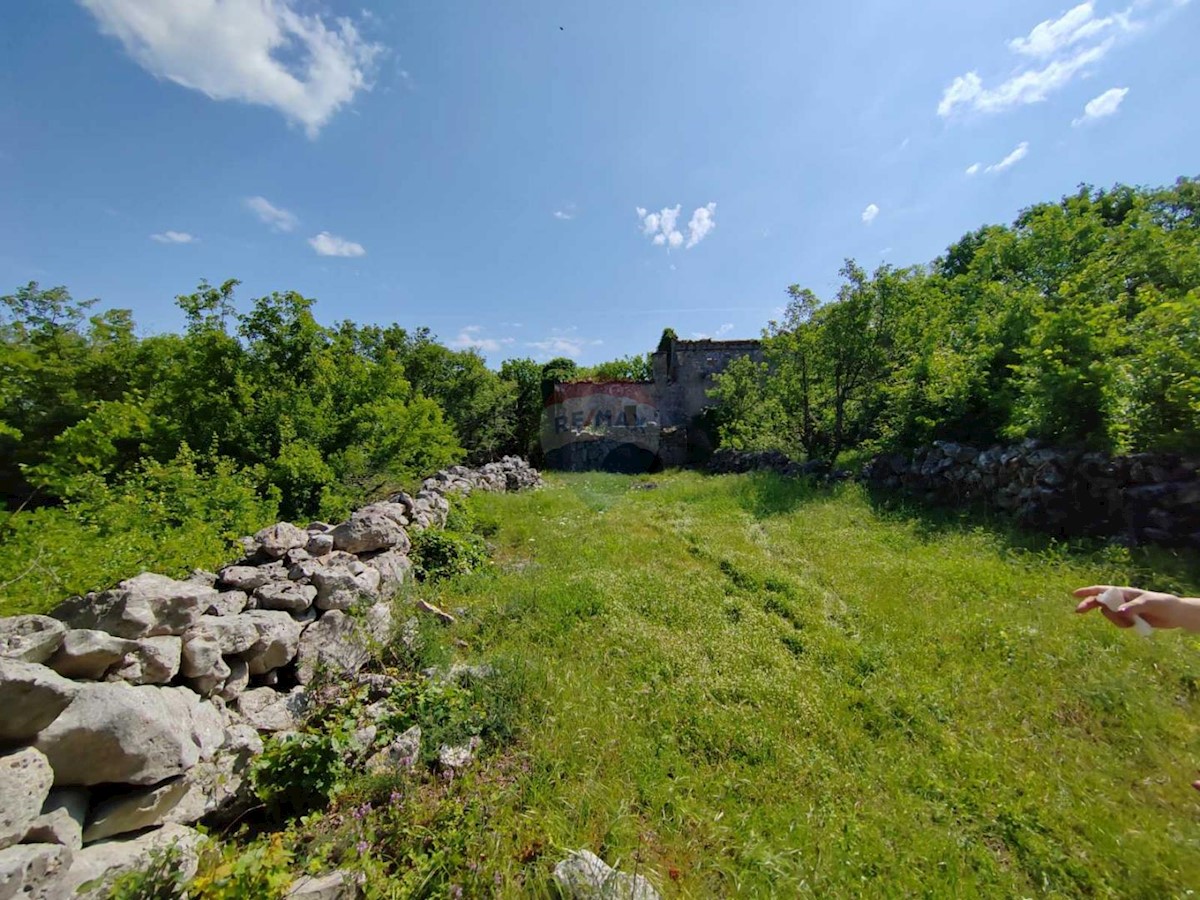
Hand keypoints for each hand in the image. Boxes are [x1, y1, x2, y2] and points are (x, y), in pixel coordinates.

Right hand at [1073, 585, 1199, 631]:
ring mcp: (1123, 610)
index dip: (1088, 592)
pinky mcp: (1128, 620)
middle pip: (1099, 603)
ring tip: (1131, 620)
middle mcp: (1120, 600)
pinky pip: (1118, 624)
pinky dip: (1124, 625)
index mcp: (1123, 592)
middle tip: (1078, 611)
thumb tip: (1119, 612)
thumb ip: (1133, 607)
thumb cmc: (1161, 603)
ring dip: (1116, 620)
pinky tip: (1134, 624)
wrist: (1173, 615)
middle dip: (1088, 606)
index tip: (1074, 594)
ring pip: (1109, 616)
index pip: (1102, 590)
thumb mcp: (1148, 603)